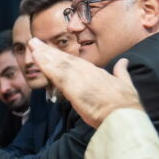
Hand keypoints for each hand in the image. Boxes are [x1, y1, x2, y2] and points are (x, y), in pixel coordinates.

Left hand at [28, 38, 142, 127]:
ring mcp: (79, 78)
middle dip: (48, 51)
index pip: (75, 62)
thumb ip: (121, 72)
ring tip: (32, 45)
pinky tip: (36, 58)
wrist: (124, 116)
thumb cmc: (126, 105)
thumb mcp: (125, 84)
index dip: (61, 56)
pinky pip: (55, 74)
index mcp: (97, 73)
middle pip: (64, 60)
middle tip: (34, 42)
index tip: (50, 51)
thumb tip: (123, 61)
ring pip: (58, 63)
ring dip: (43, 54)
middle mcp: (87, 72)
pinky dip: (45, 65)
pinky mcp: (73, 87)